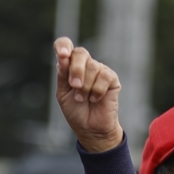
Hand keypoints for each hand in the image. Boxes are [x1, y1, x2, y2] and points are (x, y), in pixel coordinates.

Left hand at [54, 37, 122, 152]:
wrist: (90, 128)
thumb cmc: (75, 110)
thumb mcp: (63, 92)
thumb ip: (63, 74)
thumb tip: (63, 56)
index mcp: (69, 65)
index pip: (65, 45)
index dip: (63, 45)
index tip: (62, 54)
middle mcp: (84, 64)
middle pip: (80, 53)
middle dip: (75, 70)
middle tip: (74, 86)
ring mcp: (99, 70)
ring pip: (92, 67)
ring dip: (85, 87)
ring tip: (82, 99)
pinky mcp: (112, 79)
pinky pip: (104, 76)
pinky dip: (97, 90)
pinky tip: (95, 99)